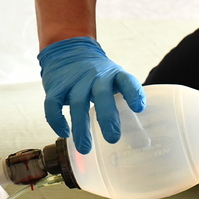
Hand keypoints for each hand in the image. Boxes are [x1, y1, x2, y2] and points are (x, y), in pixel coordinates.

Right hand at [39, 37, 145, 153]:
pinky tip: (65, 133)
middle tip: (113, 138)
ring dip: (81, 128)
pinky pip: (53, 104)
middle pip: (102, 95)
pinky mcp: (56, 86)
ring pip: (78, 103)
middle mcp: (95, 76)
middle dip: (108, 117)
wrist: (69, 50)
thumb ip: (126, 106)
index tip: (139, 108)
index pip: (127, 81)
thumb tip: (144, 143)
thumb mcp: (115, 82)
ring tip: (86, 149)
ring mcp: (74, 81)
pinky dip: (57, 120)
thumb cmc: (99, 76)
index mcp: (114, 75)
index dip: (133, 93)